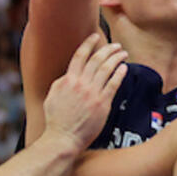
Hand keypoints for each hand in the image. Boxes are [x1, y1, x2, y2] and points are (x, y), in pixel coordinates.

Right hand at [43, 33, 126, 149]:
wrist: (63, 139)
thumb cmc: (56, 121)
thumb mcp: (52, 96)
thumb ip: (61, 83)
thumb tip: (69, 75)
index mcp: (67, 80)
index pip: (80, 56)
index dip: (88, 44)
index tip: (95, 37)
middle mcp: (81, 84)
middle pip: (97, 59)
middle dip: (108, 49)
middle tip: (116, 45)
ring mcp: (93, 93)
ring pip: (107, 69)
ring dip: (116, 58)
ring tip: (123, 53)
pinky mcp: (103, 104)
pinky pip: (114, 84)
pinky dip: (120, 74)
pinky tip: (124, 68)